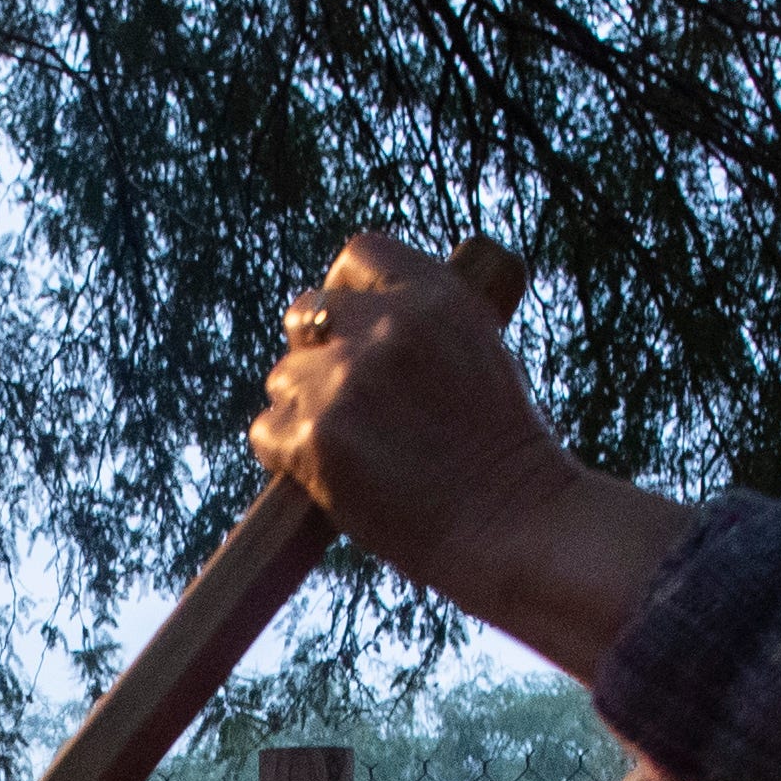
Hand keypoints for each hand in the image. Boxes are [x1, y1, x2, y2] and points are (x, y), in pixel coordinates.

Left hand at [251, 232, 696, 684]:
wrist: (514, 525)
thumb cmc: (504, 456)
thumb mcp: (479, 354)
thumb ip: (419, 327)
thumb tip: (355, 326)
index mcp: (435, 295)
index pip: (359, 255)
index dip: (345, 290)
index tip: (350, 324)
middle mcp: (386, 326)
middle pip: (307, 315)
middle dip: (317, 354)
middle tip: (345, 401)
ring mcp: (344, 380)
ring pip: (283, 379)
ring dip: (304, 410)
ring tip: (352, 451)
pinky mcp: (313, 437)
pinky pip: (266, 431)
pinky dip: (287, 456)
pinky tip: (328, 477)